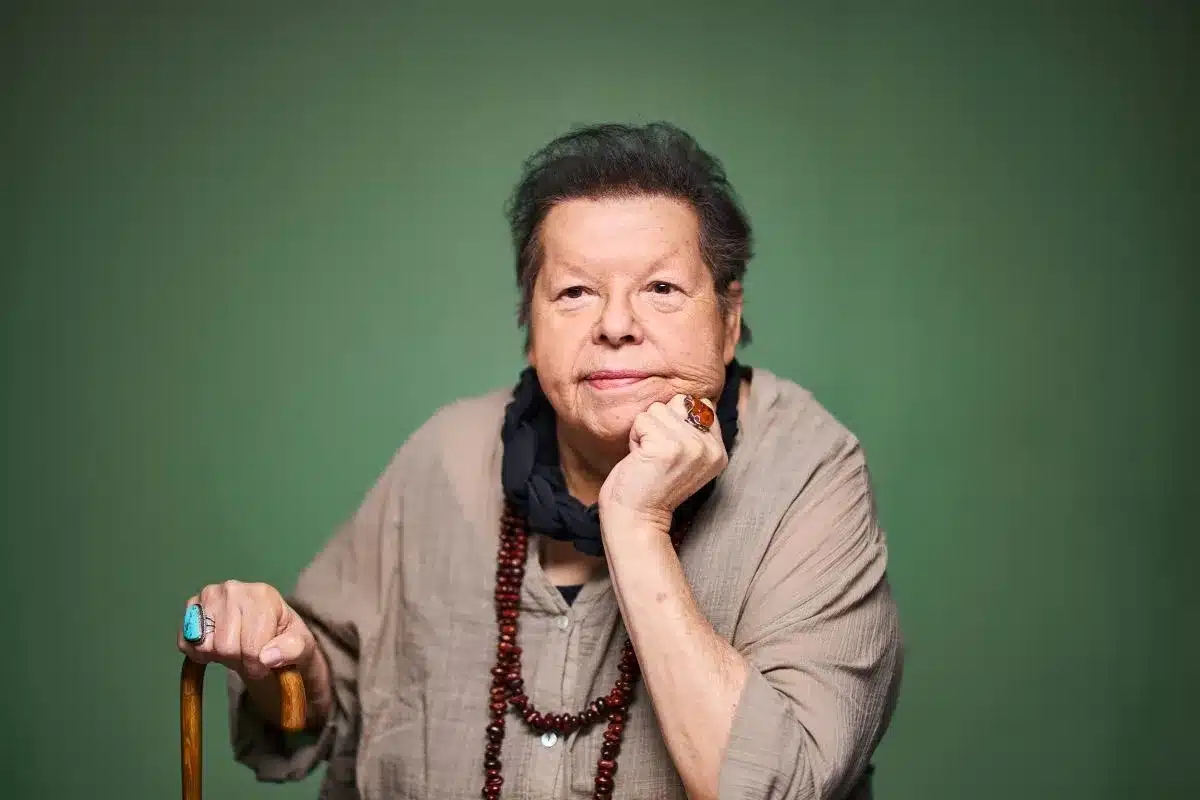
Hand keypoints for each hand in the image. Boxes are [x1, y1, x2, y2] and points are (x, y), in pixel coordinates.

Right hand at [176, 580, 324, 684]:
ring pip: (204, 646)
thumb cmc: (285, 638)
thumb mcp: (301, 646)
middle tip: (248, 653)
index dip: (257, 665)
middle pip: (225, 647)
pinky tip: (214, 645)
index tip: (264, 664)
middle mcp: (233, 589)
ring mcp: (209, 595)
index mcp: (263, 595)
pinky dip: (197, 653)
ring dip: (219, 656)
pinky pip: (185, 643)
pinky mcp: (192, 608)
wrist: (267, 632)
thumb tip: (267, 657)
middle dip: (238, 659)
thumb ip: (291, 650)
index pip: (252, 646)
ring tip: (235, 646)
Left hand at [598, 394, 727, 533]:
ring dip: (644, 431)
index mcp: (718, 450)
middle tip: (656, 454)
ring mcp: (691, 446)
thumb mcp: (684, 456)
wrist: (636, 518)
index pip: (701, 403)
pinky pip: (642, 420)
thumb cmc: (651, 485)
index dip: (676, 420)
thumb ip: (693, 430)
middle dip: (659, 423)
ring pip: (657, 409)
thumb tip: (688, 399)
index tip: (670, 450)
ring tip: (648, 457)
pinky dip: (634, 437)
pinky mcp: (667, 447)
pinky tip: (640, 459)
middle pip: (678, 401)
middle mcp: (710, 447)